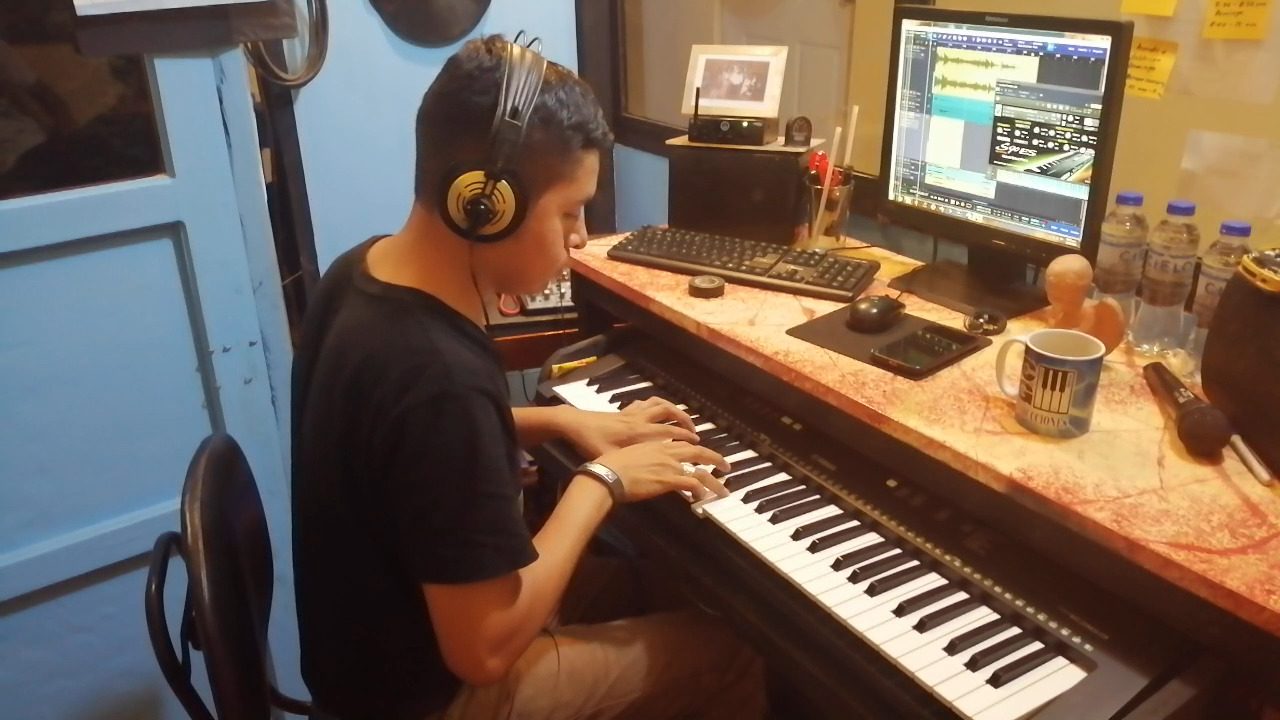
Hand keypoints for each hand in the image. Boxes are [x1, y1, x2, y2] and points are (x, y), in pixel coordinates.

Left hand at [563, 399, 696, 459]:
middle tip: (695, 431)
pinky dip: (656, 405)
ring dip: (674, 409)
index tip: (698, 442)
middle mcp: (640, 419)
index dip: (685, 436)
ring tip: (682, 418)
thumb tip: (652, 479)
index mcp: (639, 432)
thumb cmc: (592, 444)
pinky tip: (658, 411)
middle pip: (669, 412)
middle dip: (685, 420)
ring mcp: (632, 412)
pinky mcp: (624, 410)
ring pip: (659, 404)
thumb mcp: (612, 459)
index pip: (669, 431)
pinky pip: (646, 402)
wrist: (574, 424)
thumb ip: (634, 468)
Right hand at [593, 440, 729, 502]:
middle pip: (698, 453)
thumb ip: (642, 457)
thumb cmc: (611, 465)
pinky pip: (691, 485)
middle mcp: (666, 452)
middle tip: (726, 466)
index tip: (703, 453)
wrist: (608, 473)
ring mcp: (669, 465)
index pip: (683, 444)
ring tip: (723, 490)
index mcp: (657, 444)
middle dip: (714, 459)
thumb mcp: (630, 454)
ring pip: (700, 471)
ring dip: (714, 481)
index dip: (695, 449)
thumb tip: (645, 464)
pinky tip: (701, 498)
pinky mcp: (668, 480)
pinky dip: (700, 491)